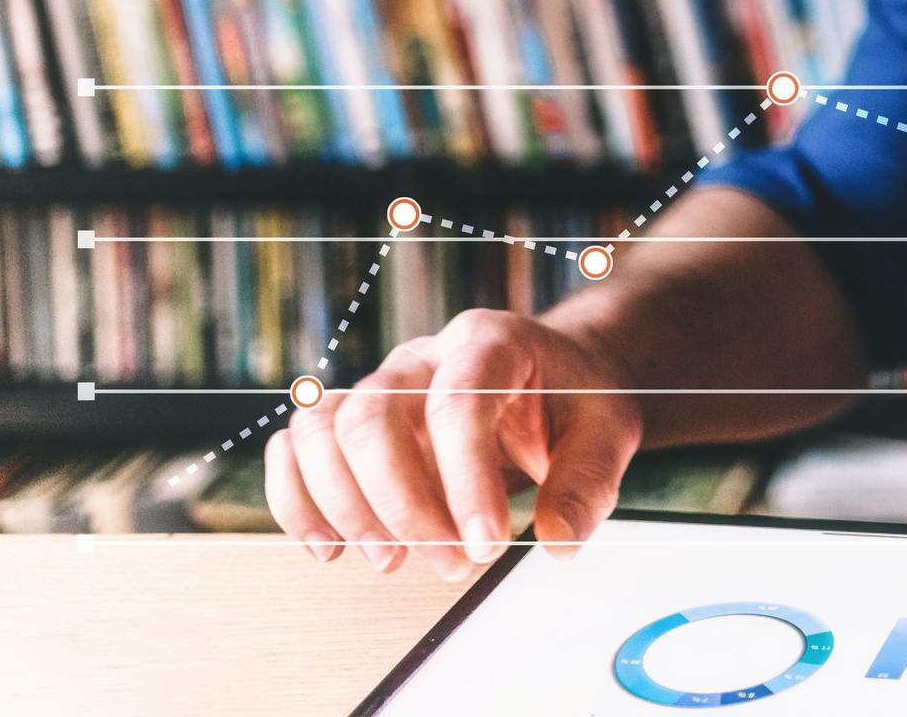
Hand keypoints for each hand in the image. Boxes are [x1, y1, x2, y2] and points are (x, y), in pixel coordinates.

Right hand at [264, 308, 642, 579]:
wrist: (558, 378)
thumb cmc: (577, 400)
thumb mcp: (608, 430)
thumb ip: (588, 482)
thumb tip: (558, 540)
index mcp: (489, 342)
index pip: (457, 402)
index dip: (466, 480)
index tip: (486, 547)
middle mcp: (424, 356)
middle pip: (373, 415)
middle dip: (402, 504)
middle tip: (450, 565)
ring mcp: (383, 384)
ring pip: (323, 427)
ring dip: (345, 506)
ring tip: (391, 562)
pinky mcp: (355, 420)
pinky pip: (298, 445)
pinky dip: (298, 498)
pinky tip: (330, 549)